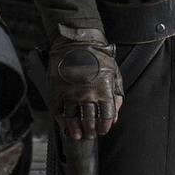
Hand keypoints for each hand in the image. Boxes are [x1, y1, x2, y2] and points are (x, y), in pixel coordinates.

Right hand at [48, 25, 123, 139]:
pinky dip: (61, 118)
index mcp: (104, 89)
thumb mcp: (113, 69)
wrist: (78, 39)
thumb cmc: (97, 53)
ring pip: (73, 120)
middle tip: (90, 133)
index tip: (103, 129)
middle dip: (91, 130)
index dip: (105, 126)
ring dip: (76, 130)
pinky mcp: (58, 90)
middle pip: (90, 121)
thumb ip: (116, 91)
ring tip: (77, 134)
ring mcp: (71, 93)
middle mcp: (88, 94)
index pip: (106, 117)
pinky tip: (64, 122)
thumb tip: (116, 109)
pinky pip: (58, 110)